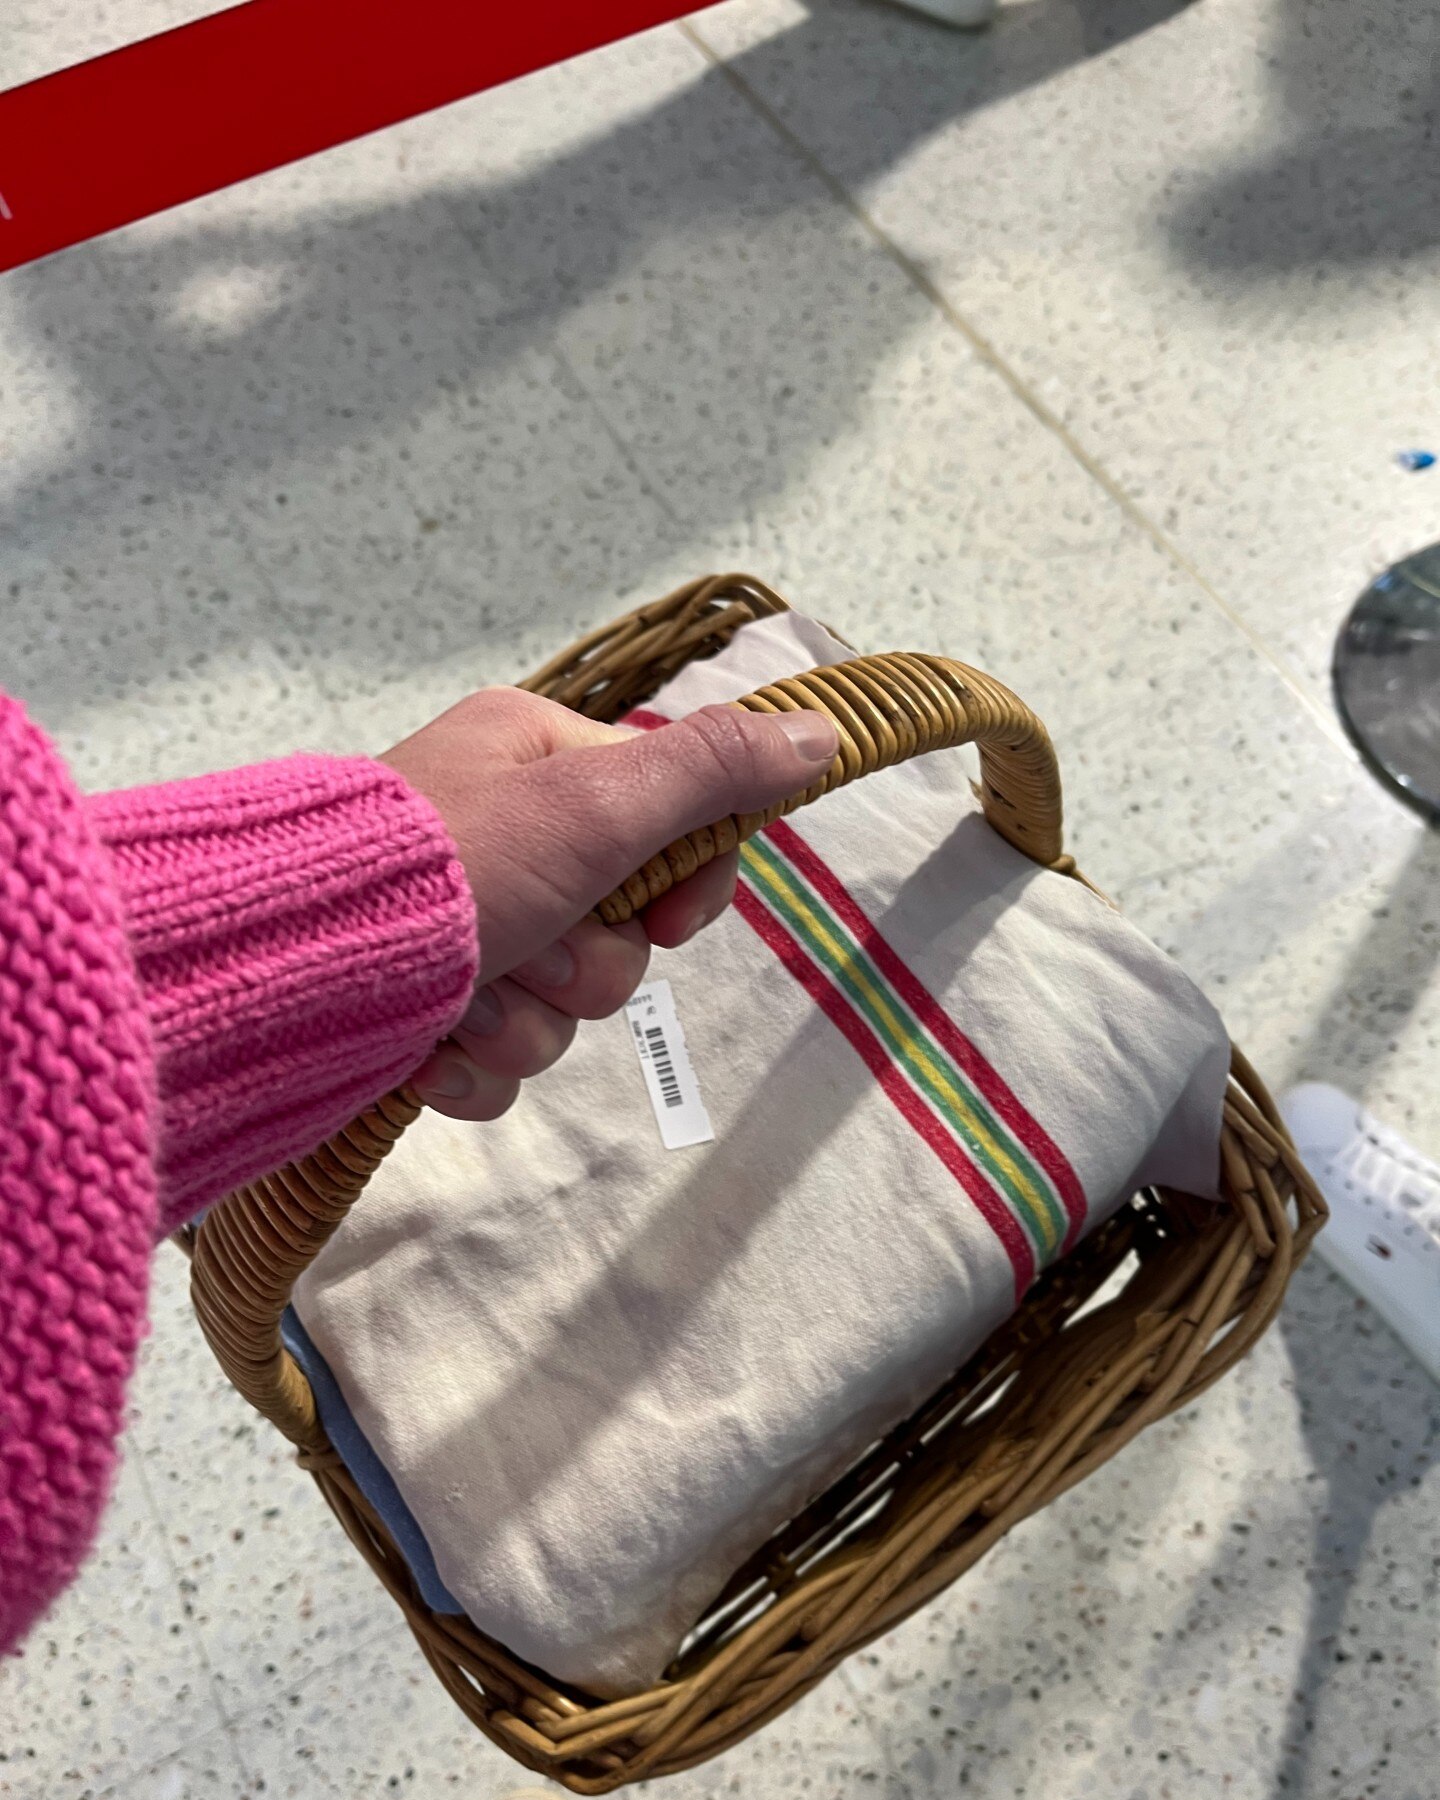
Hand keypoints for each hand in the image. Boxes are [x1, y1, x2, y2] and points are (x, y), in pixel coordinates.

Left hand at [380, 688, 836, 1121]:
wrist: (293, 968)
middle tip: (534, 947)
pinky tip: (431, 1047)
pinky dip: (469, 1067)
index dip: (683, 891)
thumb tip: (818, 731)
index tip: (667, 922)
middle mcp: (498, 838)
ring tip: (465, 998)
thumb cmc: (450, 866)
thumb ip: (709, 771)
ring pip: (558, 1008)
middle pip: (616, 933)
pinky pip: (493, 1062)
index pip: (667, 826)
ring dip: (522, 1021)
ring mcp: (457, 930)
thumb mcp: (593, 802)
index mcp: (536, 764)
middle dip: (583, 967)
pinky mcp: (419, 1010)